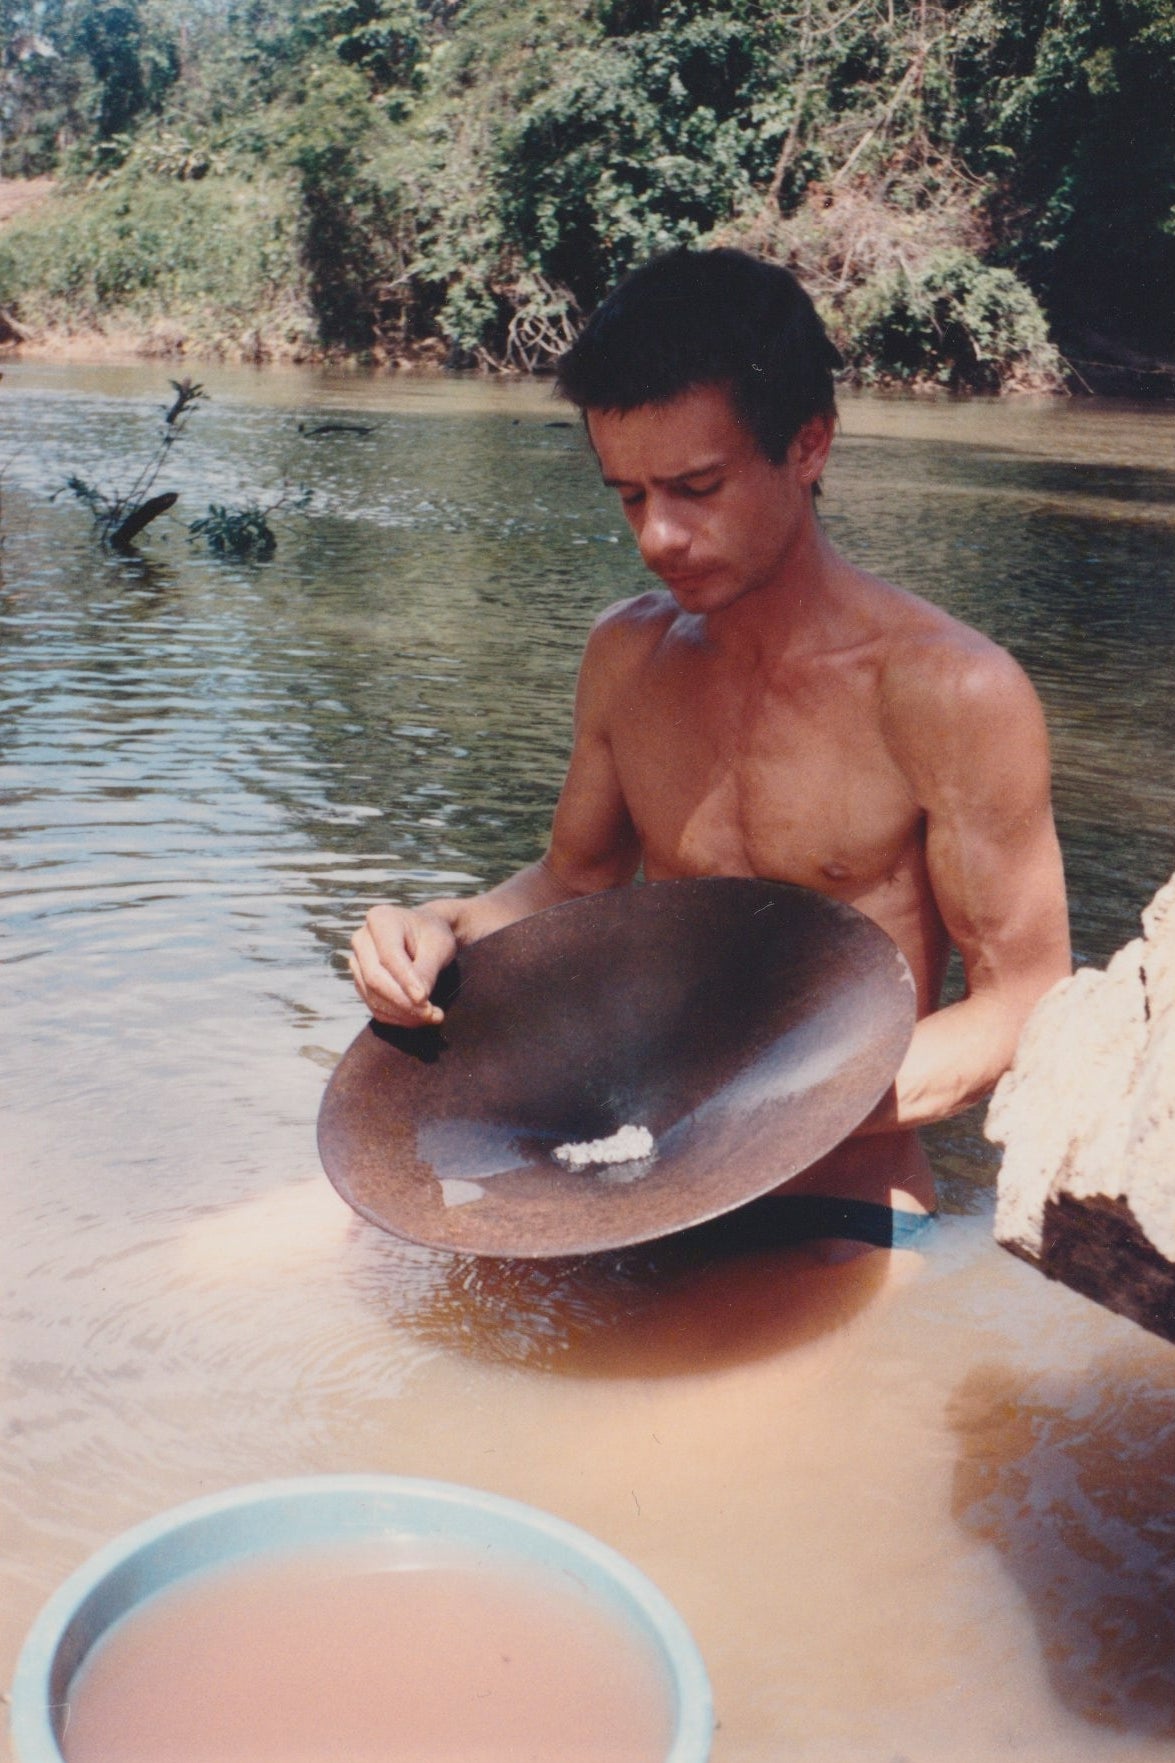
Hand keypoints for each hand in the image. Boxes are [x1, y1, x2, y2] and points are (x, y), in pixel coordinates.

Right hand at [348, 904, 458, 1026]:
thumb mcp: (439, 947)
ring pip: (373, 996)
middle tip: (432, 1014)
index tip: (425, 1000)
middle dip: (404, 1002)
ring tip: (431, 1017)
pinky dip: (396, 1017)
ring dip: (402, 1014)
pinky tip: (418, 1018)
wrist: (425, 934)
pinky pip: (374, 1005)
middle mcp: (362, 939)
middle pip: (375, 978)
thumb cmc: (433, 935)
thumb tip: (418, 1000)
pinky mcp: (361, 981)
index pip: (389, 957)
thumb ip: (427, 970)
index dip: (406, 981)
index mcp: (381, 919)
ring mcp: (357, 961)